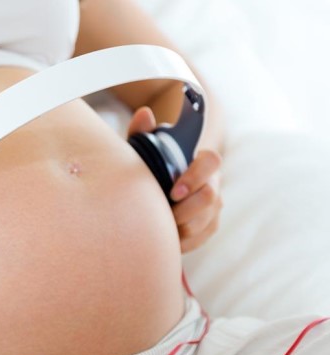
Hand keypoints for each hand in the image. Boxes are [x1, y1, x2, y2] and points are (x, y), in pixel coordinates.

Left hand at [128, 107, 222, 252]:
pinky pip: (200, 239)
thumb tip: (144, 113)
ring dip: (181, 227)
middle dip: (185, 210)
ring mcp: (214, 207)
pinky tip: (166, 237)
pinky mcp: (209, 227)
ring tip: (160, 226)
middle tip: (162, 215)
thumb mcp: (140, 150)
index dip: (195, 177)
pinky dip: (182, 241)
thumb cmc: (148, 167)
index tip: (173, 192)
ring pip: (205, 222)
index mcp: (199, 162)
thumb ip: (141, 133)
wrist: (155, 192)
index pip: (211, 161)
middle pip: (211, 198)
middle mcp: (213, 183)